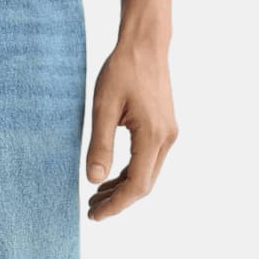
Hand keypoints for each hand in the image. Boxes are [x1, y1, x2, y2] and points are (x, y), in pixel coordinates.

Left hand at [85, 38, 178, 220]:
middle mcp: (166, 139)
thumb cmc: (122, 70)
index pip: (136, 185)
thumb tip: (93, 181)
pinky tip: (109, 178)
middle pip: (144, 185)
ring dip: (123, 190)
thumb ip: (99, 146)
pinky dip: (129, 174)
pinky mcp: (163, 129)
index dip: (116, 205)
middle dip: (118, 201)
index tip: (94, 215)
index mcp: (152, 136)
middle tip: (91, 210)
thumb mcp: (103, 107)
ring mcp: (167, 134)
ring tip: (96, 198)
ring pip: (147, 175)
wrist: (145, 43)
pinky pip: (148, 161)